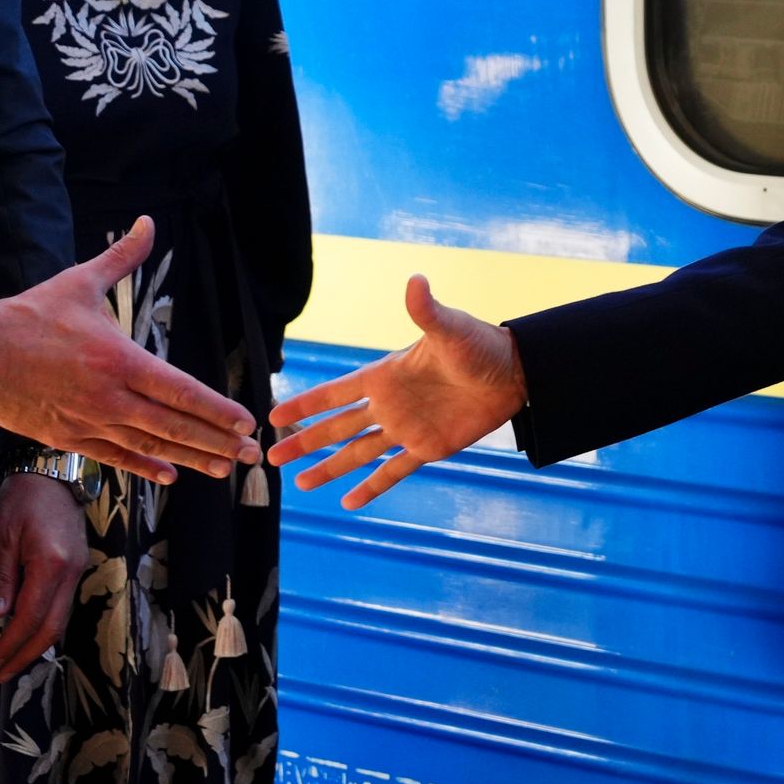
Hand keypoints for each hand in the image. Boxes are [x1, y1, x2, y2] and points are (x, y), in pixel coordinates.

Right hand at [0, 217, 258, 482]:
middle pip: (174, 425)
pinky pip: (115, 457)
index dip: (216, 409)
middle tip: (251, 454)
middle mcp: (110, 396)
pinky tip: (170, 475)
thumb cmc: (30, 316)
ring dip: (189, 458)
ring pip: (149, 446)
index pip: (181, 390)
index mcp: (119, 359)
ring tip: (222, 468)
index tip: (245, 422)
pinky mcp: (68, 438)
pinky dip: (145, 467)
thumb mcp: (80, 282)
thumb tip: (148, 222)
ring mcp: (89, 422)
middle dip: (217, 441)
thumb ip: (123, 259)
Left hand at [0, 471, 89, 682]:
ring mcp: (78, 570)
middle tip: (3, 673)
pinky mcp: (78, 566)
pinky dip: (46, 625)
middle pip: (51, 627)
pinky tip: (30, 634)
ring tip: (15, 662)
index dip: (11, 644)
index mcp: (51, 564)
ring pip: (60, 619)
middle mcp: (70, 572)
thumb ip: (2, 579)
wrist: (54, 472)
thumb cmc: (23, 498)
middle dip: (26, 655)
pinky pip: (63, 605)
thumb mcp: (3, 536)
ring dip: (37, 644)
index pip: (30, 617)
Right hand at [266, 275, 526, 509]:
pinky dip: (372, 487)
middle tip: (270, 455)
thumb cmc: (479, 344)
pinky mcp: (428, 448)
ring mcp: (406, 429)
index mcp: (385, 376)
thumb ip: (425, 311)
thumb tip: (415, 281)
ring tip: (300, 484)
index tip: (275, 415)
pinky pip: (394, 471)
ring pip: (358, 453)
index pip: (335, 393)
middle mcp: (389, 405)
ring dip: (329, 468)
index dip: (305, 404)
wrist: (513, 373)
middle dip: (304, 442)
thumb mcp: (449, 328)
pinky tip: (349, 502)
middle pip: (337, 428)